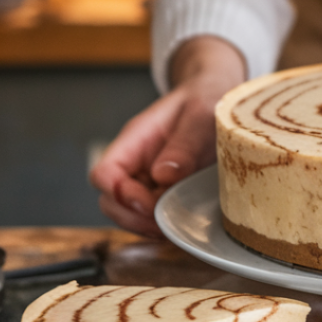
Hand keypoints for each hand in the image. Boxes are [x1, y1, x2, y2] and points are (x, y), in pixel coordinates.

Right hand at [89, 36, 245, 236]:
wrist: (217, 95)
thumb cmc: (205, 98)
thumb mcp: (201, 114)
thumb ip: (184, 143)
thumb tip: (163, 176)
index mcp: (135, 140)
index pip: (104, 173)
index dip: (118, 194)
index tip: (148, 203)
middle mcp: (136, 162)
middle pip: (111, 200)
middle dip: (132, 216)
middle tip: (165, 221)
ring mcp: (148, 178)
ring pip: (129, 213)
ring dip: (146, 225)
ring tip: (174, 226)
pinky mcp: (165, 190)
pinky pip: (152, 214)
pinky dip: (161, 224)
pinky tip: (181, 225)